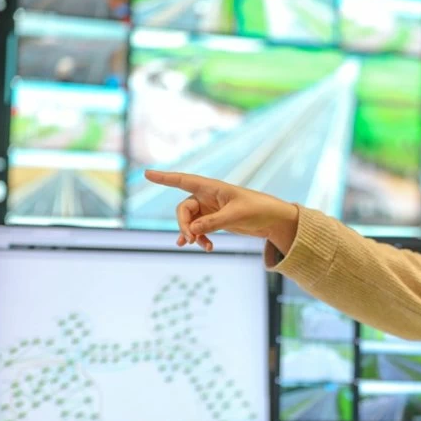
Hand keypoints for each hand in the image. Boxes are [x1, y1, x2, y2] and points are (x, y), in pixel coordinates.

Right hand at [144, 170, 298, 253]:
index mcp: (212, 187)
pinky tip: (204, 247)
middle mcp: (207, 196)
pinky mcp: (215, 221)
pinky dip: (200, 238)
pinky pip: (199, 229)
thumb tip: (191, 231)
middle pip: (183, 209)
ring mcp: (210, 209)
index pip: (183, 180)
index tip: (147, 174)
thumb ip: (212, 223)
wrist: (273, 219)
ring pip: (190, 222)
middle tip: (190, 240)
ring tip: (199, 245)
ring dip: (192, 234)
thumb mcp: (235, 216)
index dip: (164, 178)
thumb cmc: (258, 209)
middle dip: (183, 224)